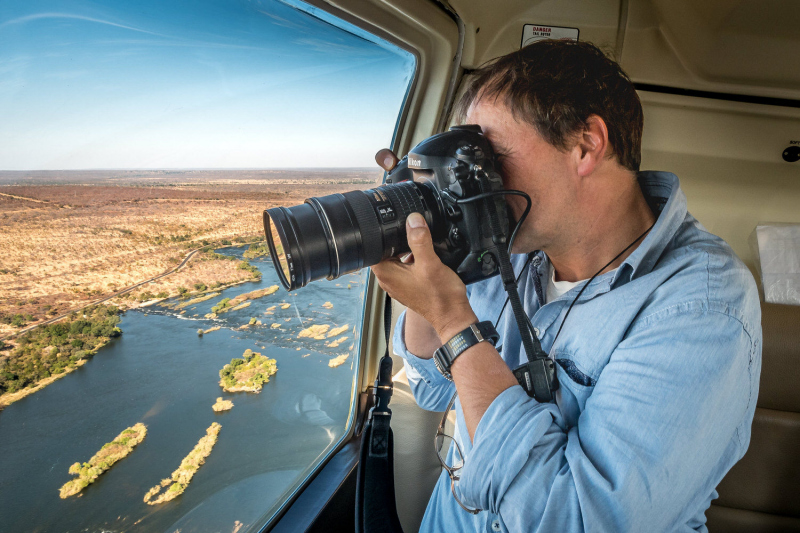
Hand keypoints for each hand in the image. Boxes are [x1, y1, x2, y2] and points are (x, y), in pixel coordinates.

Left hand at [371, 212, 476, 342]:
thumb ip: (419, 240)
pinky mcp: (407, 286)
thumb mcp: (430, 263)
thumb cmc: (440, 295)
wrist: (452, 316)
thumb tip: (413, 220)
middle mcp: (387, 280)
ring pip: (396, 258)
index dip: (385, 234)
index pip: (374, 246)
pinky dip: (413, 260)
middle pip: (385, 250)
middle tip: (415, 236)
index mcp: (385, 273)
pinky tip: (426, 258)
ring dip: (408, 250)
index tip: (399, 227)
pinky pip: (405, 267)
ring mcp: (397, 284)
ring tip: (422, 247)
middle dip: (399, 241)